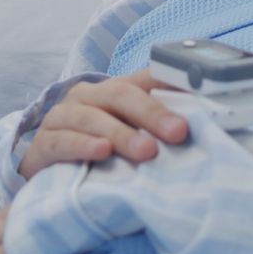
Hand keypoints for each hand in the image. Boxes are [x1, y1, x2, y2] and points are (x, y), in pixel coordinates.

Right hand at [18, 69, 187, 179]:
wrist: (49, 176)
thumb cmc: (101, 156)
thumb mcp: (133, 139)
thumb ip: (162, 131)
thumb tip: (210, 130)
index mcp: (115, 90)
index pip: (147, 77)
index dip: (173, 80)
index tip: (202, 94)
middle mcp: (88, 97)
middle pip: (121, 95)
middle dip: (153, 113)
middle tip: (178, 132)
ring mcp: (62, 117)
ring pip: (92, 117)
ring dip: (121, 134)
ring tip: (146, 151)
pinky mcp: (43, 144)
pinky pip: (62, 140)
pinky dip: (83, 145)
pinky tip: (102, 153)